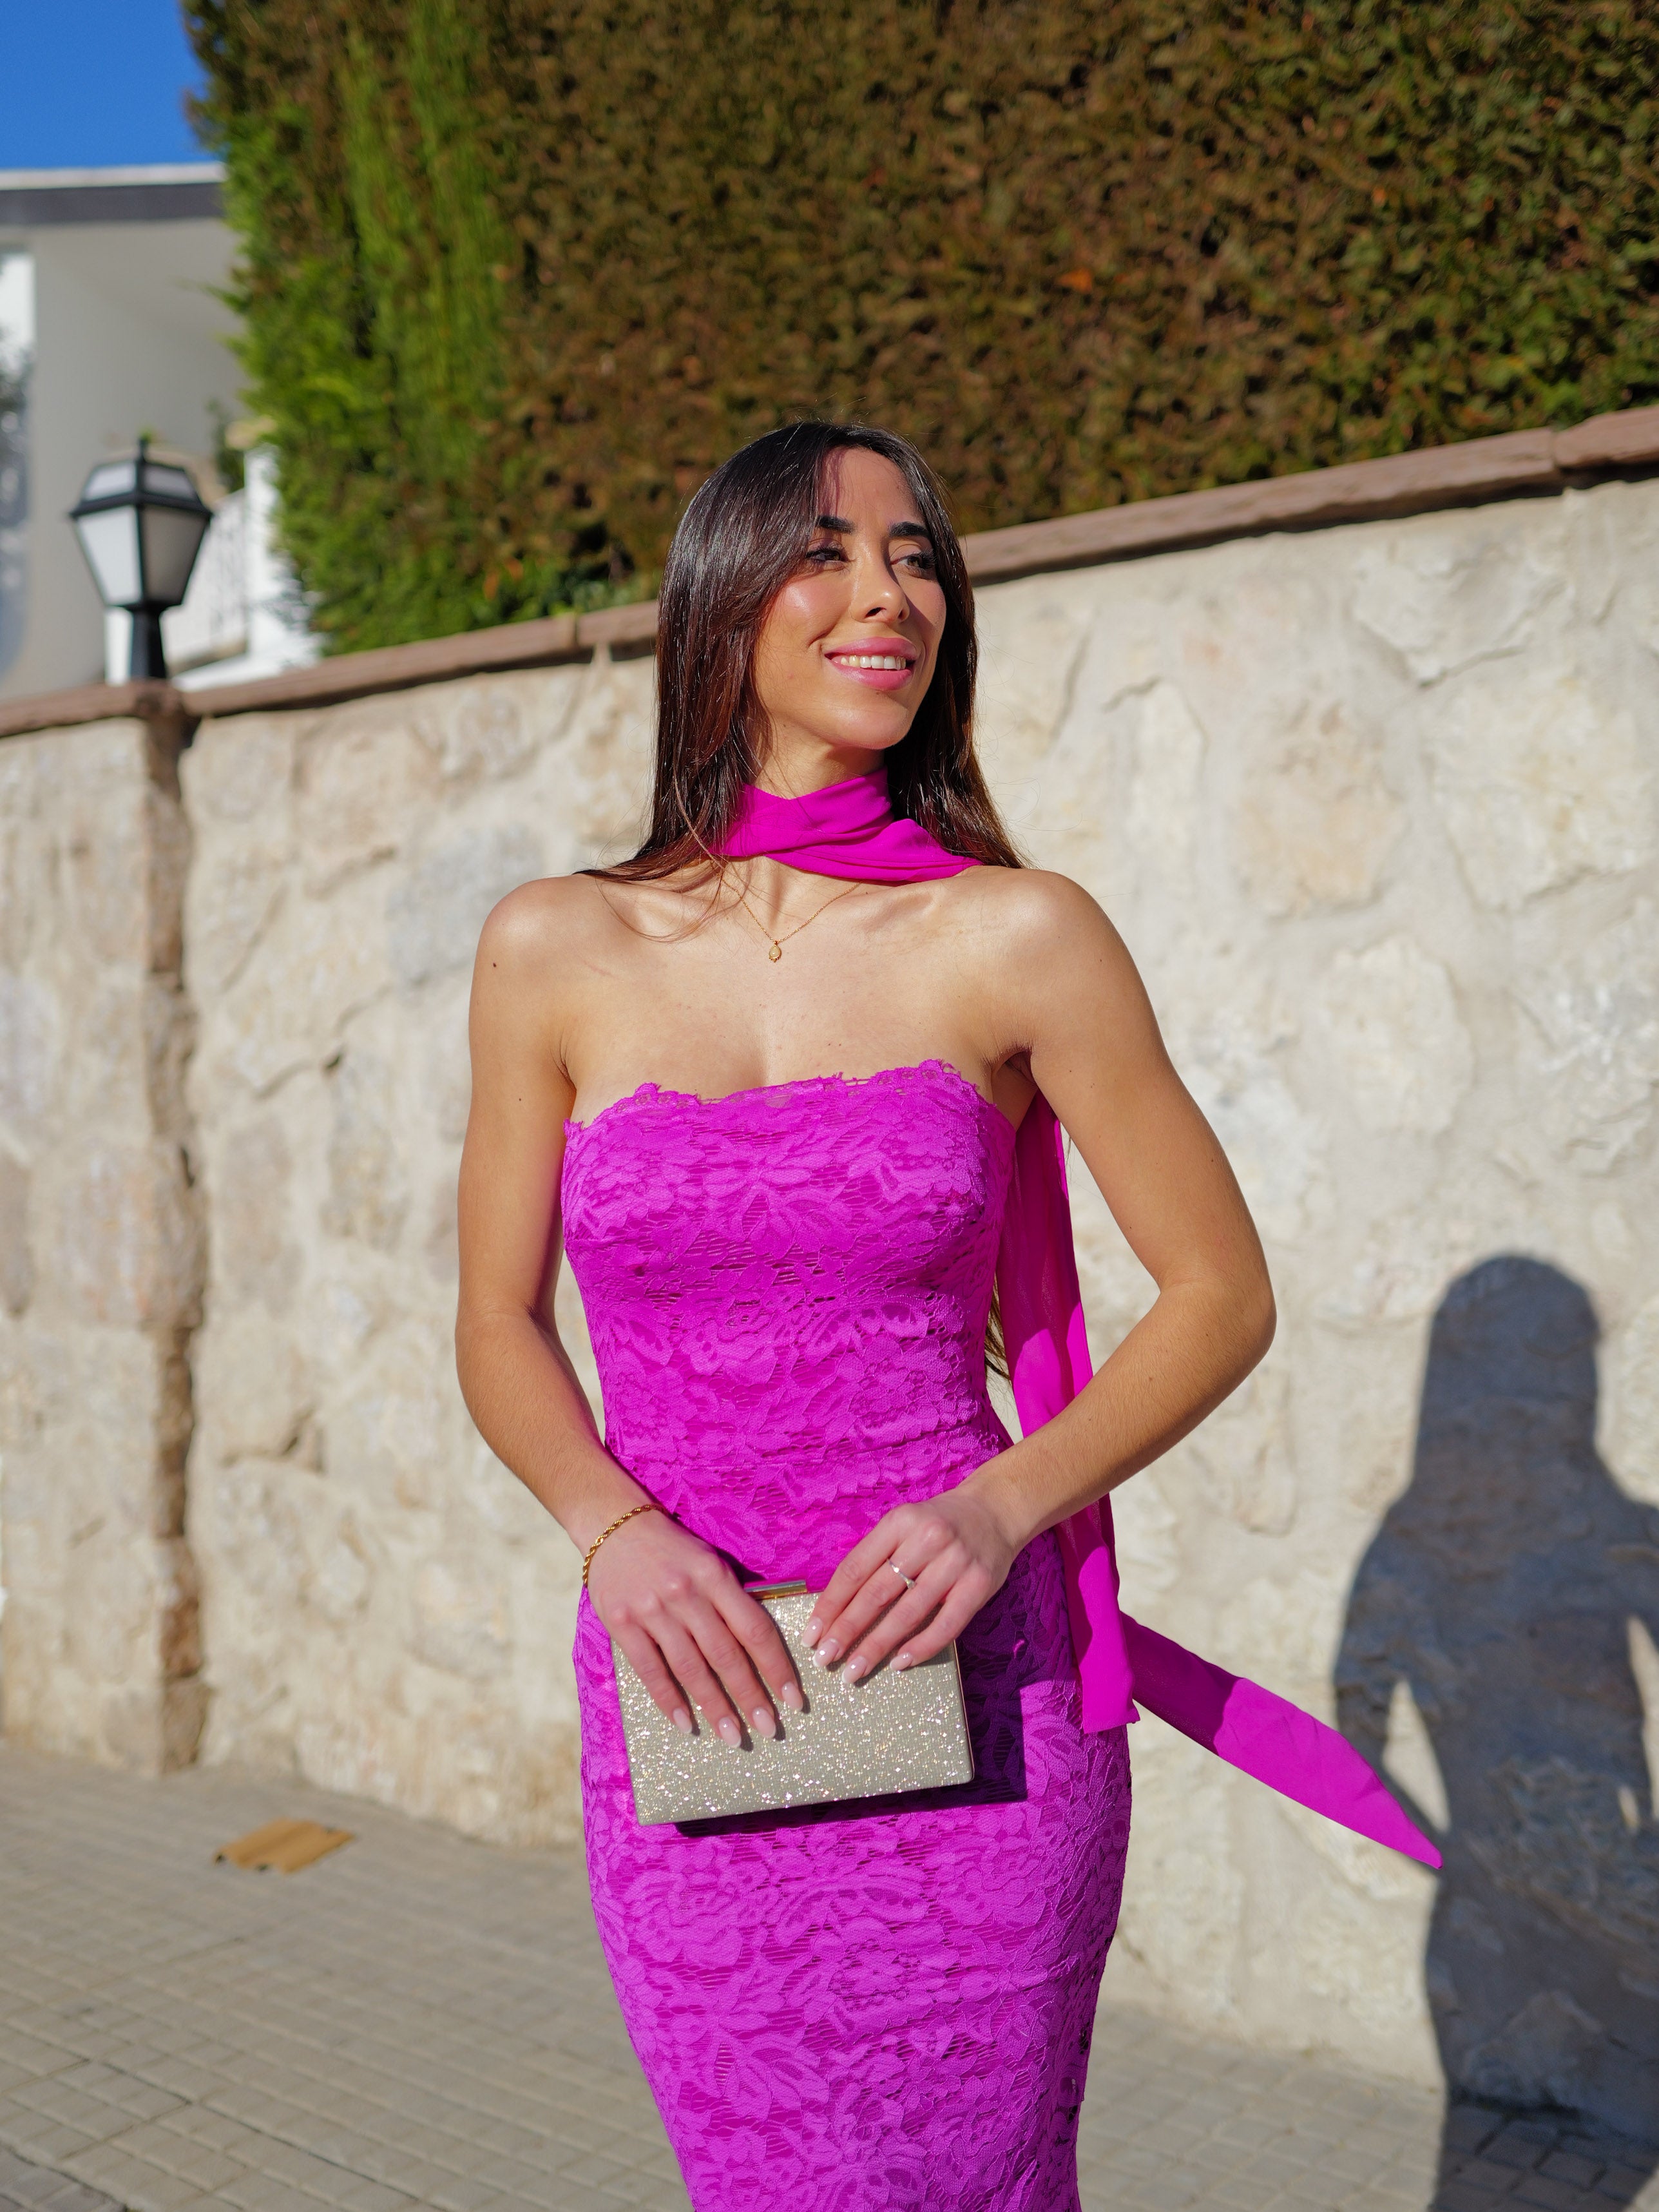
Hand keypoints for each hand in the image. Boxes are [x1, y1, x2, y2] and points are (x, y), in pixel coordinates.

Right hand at [585, 1509, 804, 1744]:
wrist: (615, 1526)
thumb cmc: (673, 1549)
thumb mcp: (709, 1561)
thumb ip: (732, 1599)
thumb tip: (762, 1647)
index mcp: (715, 1576)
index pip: (754, 1630)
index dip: (777, 1668)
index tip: (793, 1699)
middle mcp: (686, 1594)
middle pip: (726, 1655)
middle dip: (751, 1697)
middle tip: (770, 1729)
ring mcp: (652, 1610)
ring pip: (691, 1669)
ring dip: (715, 1707)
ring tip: (734, 1737)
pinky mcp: (623, 1624)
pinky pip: (650, 1670)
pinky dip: (669, 1700)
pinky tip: (685, 1723)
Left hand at [806, 1474, 1022, 1681]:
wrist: (997, 1510)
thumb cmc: (939, 1524)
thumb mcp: (903, 1525)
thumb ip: (875, 1557)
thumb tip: (837, 1607)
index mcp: (898, 1522)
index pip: (854, 1569)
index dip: (830, 1605)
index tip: (811, 1635)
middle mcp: (926, 1539)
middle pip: (876, 1593)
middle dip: (846, 1630)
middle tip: (824, 1659)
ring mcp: (955, 1562)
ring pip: (907, 1612)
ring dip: (877, 1646)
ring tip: (854, 1670)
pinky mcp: (979, 1585)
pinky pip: (945, 1624)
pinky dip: (921, 1647)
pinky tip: (899, 1663)